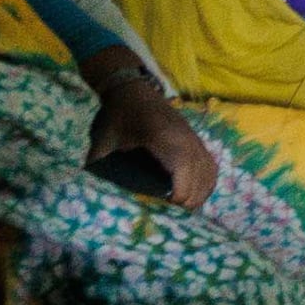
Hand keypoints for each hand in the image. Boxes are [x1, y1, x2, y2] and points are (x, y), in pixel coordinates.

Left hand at [84, 65, 222, 208]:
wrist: (132, 90)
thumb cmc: (118, 116)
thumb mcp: (102, 141)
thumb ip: (98, 166)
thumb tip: (93, 194)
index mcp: (164, 136)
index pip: (183, 169)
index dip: (179, 195)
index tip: (163, 209)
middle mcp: (186, 138)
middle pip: (200, 177)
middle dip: (187, 201)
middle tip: (167, 214)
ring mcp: (194, 139)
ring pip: (209, 174)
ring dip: (198, 195)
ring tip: (180, 209)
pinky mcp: (197, 141)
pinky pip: (211, 167)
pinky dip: (206, 184)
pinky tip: (192, 195)